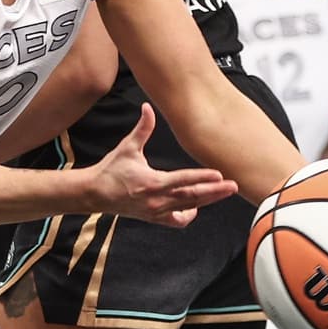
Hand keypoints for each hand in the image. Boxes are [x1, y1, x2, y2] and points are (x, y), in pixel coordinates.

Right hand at [84, 106, 237, 226]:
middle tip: (233, 186)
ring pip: (188, 208)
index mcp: (151, 182)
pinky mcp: (153, 217)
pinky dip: (189, 215)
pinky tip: (196, 207)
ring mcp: (156, 211)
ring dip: (208, 201)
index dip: (201, 177)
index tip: (218, 174)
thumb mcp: (127, 147)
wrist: (94, 194)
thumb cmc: (111, 170)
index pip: (182, 180)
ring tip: (224, 192)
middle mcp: (156, 200)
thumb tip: (148, 107)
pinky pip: (176, 221)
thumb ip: (142, 129)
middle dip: (214, 192)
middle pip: (192, 197)